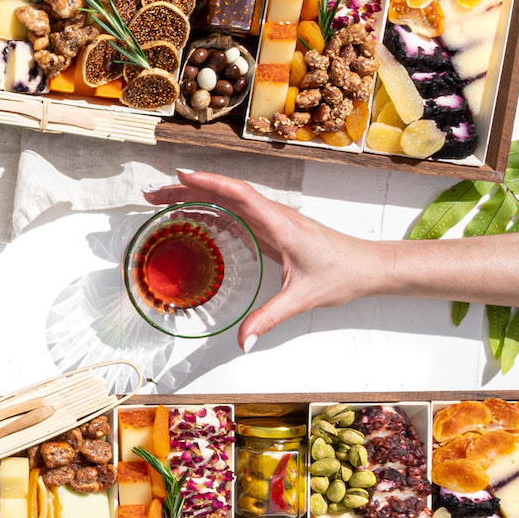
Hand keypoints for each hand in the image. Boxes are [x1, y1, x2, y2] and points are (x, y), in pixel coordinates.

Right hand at [142, 170, 384, 350]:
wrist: (367, 266)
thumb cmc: (341, 274)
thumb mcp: (302, 298)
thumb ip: (269, 318)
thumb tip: (243, 341)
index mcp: (281, 224)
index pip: (240, 195)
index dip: (209, 183)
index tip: (180, 176)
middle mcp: (274, 215)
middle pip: (224, 192)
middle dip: (186, 188)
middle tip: (152, 194)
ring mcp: (271, 218)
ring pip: (228, 198)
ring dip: (195, 194)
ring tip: (162, 199)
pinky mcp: (271, 226)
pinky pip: (234, 210)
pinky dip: (209, 206)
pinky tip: (192, 214)